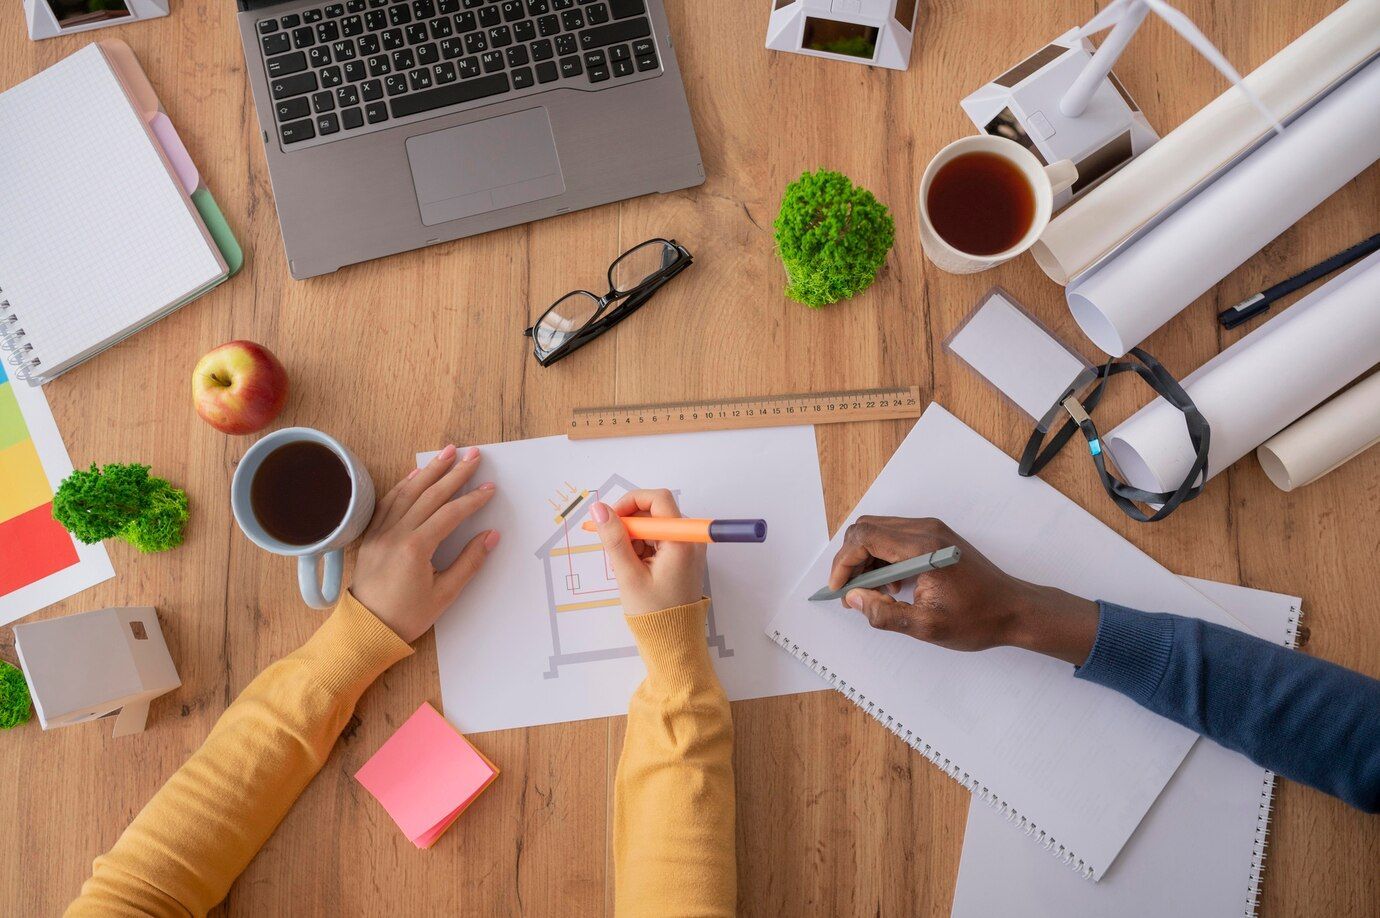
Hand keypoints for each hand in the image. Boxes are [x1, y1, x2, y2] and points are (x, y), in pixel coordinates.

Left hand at [350, 444, 500, 642]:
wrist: (366, 630)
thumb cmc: (406, 617)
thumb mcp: (444, 595)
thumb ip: (469, 562)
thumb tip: (490, 536)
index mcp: (415, 549)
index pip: (450, 514)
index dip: (472, 499)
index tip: (489, 488)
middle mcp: (396, 534)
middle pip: (429, 495)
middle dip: (454, 473)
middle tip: (473, 455)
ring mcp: (380, 532)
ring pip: (407, 492)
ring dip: (429, 470)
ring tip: (447, 452)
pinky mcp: (371, 536)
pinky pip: (388, 502)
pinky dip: (404, 485)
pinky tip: (415, 473)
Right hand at [588, 489, 704, 617]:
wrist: (673, 641)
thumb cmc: (653, 612)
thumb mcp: (628, 574)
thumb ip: (613, 538)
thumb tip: (599, 509)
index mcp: (681, 540)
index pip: (657, 499)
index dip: (630, 502)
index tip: (610, 519)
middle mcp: (689, 539)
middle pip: (655, 511)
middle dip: (630, 525)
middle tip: (614, 549)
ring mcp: (688, 547)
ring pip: (654, 526)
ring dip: (634, 538)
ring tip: (626, 566)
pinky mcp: (682, 556)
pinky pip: (659, 539)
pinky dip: (642, 548)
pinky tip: (635, 569)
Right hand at [828, 516, 1099, 664]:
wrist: (1014, 609)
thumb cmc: (978, 618)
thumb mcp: (927, 626)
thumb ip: (885, 613)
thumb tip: (853, 599)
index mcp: (923, 547)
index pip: (865, 538)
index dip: (843, 563)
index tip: (839, 590)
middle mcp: (925, 530)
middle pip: (866, 528)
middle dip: (850, 559)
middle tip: (850, 591)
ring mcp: (931, 530)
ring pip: (878, 531)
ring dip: (865, 559)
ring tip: (873, 592)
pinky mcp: (934, 536)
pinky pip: (894, 536)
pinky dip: (881, 557)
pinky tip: (892, 585)